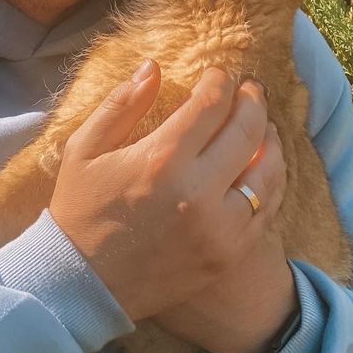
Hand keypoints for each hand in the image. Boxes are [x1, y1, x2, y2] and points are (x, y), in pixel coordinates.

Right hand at [48, 62, 288, 329]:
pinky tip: (264, 166)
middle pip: (248, 130)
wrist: (82, 285)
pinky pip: (267, 209)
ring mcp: (219, 228)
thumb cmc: (80, 210)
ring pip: (268, 170)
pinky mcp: (229, 254)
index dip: (220, 81)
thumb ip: (120, 104)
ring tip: (263, 124)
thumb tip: (153, 67)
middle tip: (250, 88)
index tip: (218, 74)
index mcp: (160, 160)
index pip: (211, 104)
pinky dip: (272, 181)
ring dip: (270, 138)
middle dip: (252, 100)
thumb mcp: (84, 149)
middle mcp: (197, 192)